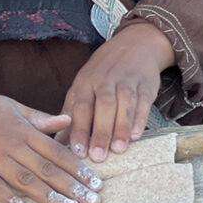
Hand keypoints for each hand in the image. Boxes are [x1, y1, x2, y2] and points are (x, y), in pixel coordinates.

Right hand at [0, 84, 102, 202]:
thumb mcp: (11, 106)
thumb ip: (39, 118)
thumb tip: (68, 121)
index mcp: (22, 128)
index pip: (57, 151)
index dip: (78, 168)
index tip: (96, 183)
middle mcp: (10, 142)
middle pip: (46, 168)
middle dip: (72, 187)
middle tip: (93, 202)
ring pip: (24, 180)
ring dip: (49, 196)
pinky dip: (10, 201)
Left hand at [60, 22, 174, 161]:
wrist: (135, 44)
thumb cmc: (103, 73)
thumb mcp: (83, 86)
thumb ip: (71, 114)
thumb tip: (57, 143)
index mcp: (85, 82)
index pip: (80, 107)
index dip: (79, 130)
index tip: (78, 152)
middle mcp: (104, 80)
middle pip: (102, 106)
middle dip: (100, 132)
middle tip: (98, 157)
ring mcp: (126, 80)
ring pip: (123, 104)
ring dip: (120, 128)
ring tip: (118, 150)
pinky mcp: (145, 84)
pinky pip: (142, 101)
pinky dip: (139, 118)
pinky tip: (135, 135)